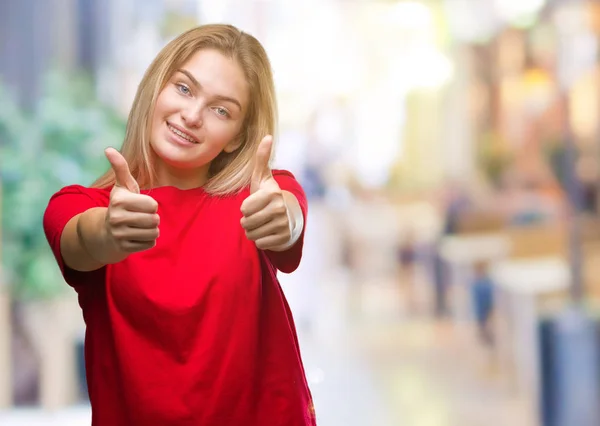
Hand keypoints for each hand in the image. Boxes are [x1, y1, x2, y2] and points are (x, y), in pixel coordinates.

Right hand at [104, 148, 159, 252]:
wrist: (105, 232)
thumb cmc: (120, 205)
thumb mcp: (122, 186)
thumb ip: (120, 168)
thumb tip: (109, 149)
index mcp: (119, 201)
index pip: (153, 205)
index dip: (150, 205)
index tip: (140, 205)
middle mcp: (117, 218)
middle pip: (155, 220)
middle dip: (152, 218)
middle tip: (140, 217)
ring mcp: (119, 235)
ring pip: (154, 233)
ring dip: (151, 230)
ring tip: (139, 226)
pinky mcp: (125, 248)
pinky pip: (150, 244)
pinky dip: (147, 241)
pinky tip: (136, 236)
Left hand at [240, 135, 293, 250]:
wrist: (290, 218)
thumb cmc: (269, 196)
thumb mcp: (263, 178)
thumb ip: (262, 159)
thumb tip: (267, 136)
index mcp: (273, 194)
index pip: (244, 208)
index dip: (245, 208)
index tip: (255, 204)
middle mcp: (280, 209)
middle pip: (246, 223)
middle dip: (247, 221)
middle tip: (258, 216)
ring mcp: (284, 225)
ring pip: (252, 234)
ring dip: (253, 231)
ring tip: (262, 224)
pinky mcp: (284, 239)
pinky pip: (260, 243)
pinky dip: (261, 240)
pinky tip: (268, 232)